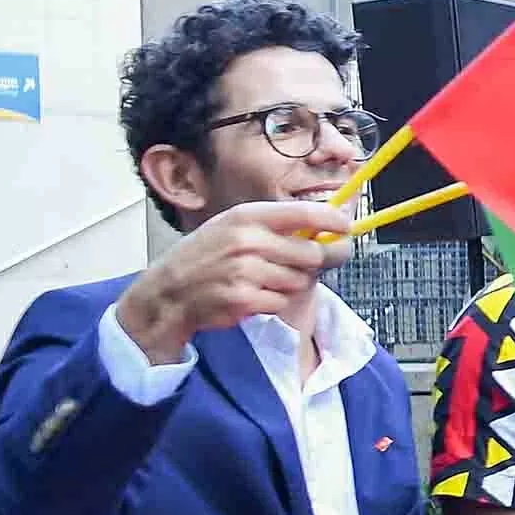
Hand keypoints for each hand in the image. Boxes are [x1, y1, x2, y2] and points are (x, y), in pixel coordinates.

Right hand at [112, 201, 347, 364]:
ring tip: (263, 280)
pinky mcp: (244, 299)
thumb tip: (327, 227)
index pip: (304, 213)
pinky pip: (282, 301)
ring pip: (300, 280)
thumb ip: (276, 226)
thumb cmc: (206, 257)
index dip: (333, 220)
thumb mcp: (234, 228)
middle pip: (312, 253)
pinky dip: (274, 301)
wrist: (168, 291)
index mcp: (247, 217)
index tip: (346, 226)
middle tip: (304, 263)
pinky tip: (253, 295)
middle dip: (315, 260)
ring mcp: (245, 271)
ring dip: (290, 283)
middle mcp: (247, 241)